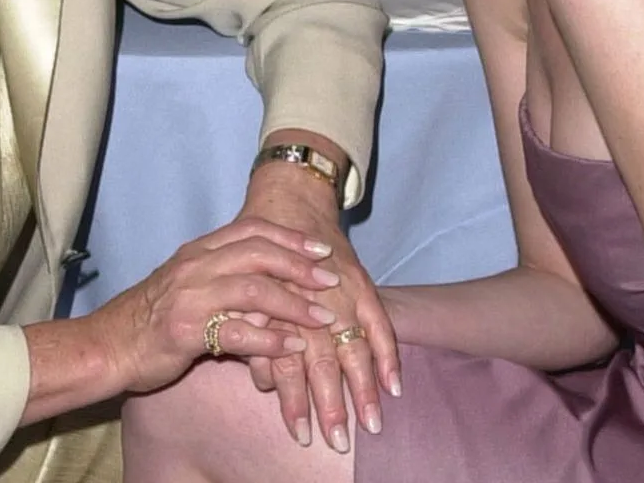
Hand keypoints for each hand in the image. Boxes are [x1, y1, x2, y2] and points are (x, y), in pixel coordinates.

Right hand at [93, 217, 341, 394]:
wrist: (106, 347)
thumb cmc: (150, 321)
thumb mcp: (186, 287)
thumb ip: (222, 279)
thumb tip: (269, 283)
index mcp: (197, 253)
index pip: (251, 231)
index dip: (291, 238)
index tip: (322, 249)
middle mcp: (195, 267)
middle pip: (258, 253)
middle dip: (301, 265)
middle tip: (331, 279)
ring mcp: (190, 298)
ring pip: (254, 291)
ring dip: (294, 304)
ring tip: (324, 318)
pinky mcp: (186, 331)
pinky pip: (237, 332)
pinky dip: (270, 340)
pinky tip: (292, 347)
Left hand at [238, 158, 398, 452]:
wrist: (287, 203)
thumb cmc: (259, 257)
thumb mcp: (248, 293)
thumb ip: (257, 335)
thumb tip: (263, 380)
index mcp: (275, 305)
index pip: (286, 361)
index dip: (295, 401)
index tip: (303, 434)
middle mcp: (309, 300)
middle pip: (322, 360)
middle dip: (331, 403)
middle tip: (338, 440)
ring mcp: (339, 291)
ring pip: (353, 346)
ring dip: (363, 389)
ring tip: (372, 423)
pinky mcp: (360, 282)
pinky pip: (379, 322)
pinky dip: (387, 354)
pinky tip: (394, 385)